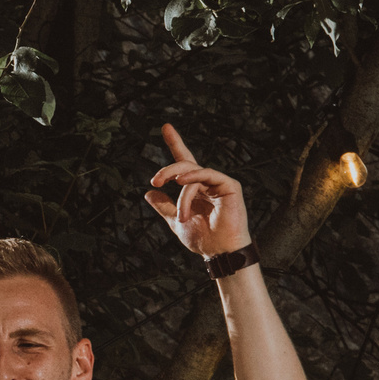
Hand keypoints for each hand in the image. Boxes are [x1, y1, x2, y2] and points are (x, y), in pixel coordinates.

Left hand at [145, 124, 250, 257]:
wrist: (220, 253)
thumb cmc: (203, 239)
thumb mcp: (176, 221)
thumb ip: (164, 206)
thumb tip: (149, 193)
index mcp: (196, 188)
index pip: (184, 163)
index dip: (175, 143)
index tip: (165, 127)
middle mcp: (208, 182)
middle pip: (184, 165)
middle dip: (167, 171)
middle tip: (155, 180)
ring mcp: (219, 182)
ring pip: (192, 172)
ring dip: (181, 191)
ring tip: (180, 214)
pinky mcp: (229, 185)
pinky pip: (206, 175)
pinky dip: (193, 181)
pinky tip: (182, 185)